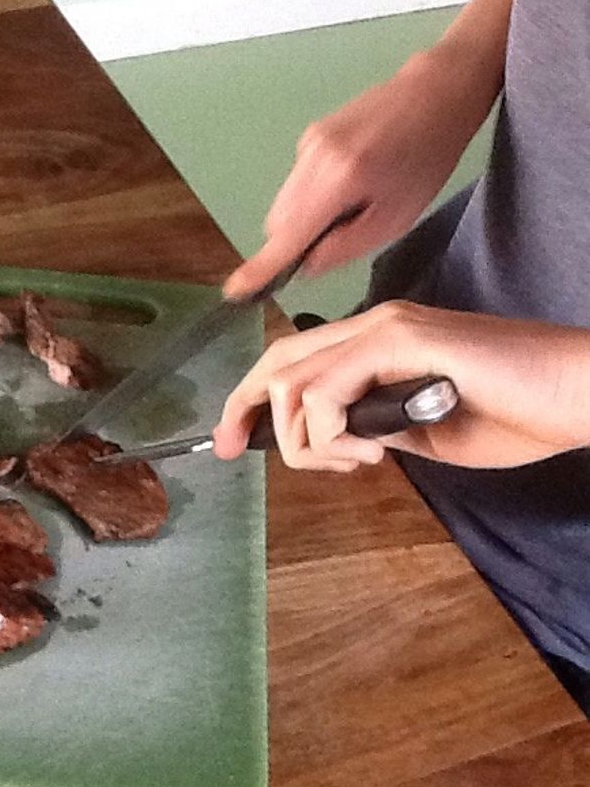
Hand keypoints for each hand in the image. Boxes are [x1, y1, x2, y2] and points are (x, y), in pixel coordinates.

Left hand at [213, 301, 589, 470]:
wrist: (575, 394)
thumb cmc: (516, 414)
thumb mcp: (424, 434)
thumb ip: (378, 428)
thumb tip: (340, 440)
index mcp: (378, 344)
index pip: (294, 362)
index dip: (251, 400)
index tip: (233, 443)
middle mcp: (374, 326)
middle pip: (276, 360)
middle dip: (242, 408)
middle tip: (232, 449)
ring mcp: (387, 328)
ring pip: (293, 380)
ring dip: (304, 440)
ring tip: (357, 460)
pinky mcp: (402, 340)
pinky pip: (327, 389)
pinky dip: (329, 433)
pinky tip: (370, 452)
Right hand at [223, 49, 494, 300]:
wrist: (434, 92)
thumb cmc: (426, 160)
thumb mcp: (395, 219)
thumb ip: (344, 248)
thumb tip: (304, 264)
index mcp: (337, 180)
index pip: (287, 236)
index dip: (261, 267)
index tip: (236, 291)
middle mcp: (312, 158)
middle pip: (278, 221)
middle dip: (295, 241)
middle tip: (340, 237)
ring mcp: (307, 144)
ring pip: (286, 203)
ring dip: (306, 218)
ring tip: (354, 204)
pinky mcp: (310, 137)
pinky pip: (298, 183)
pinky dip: (314, 197)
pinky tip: (351, 183)